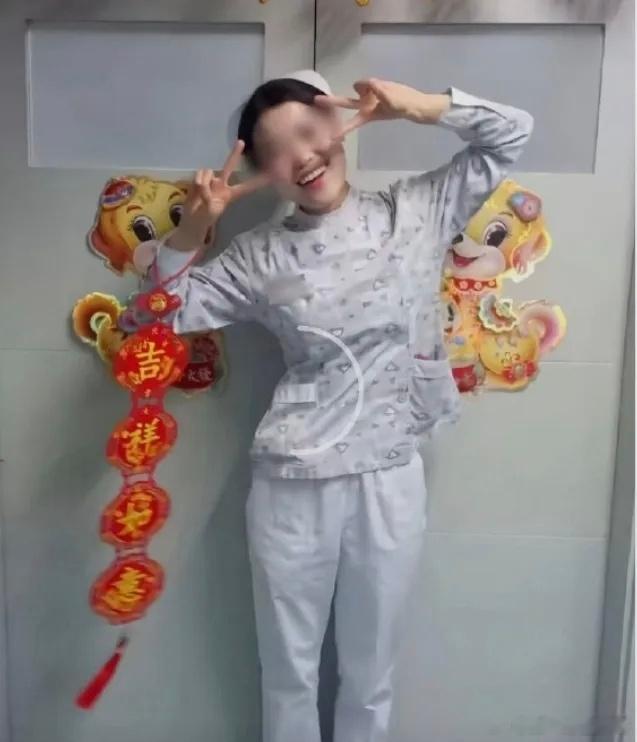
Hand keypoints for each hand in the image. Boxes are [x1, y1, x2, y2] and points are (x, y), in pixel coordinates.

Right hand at [171, 140, 269, 250]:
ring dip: (203, 182)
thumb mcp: (210, 210)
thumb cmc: (205, 218)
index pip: (245, 188)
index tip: (269, 176)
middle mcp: (222, 183)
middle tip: (241, 142)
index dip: (256, 183)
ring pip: (207, 172)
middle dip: (235, 154)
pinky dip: (196, 183)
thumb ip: (207, 196)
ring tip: (200, 195)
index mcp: (230, 194)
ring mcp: (210, 180)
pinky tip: (195, 191)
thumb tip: (202, 183)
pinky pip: (198, 175)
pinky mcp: (199, 178)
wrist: (192, 219)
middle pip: (229, 166)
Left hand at [315, 78, 450, 138]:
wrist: (413, 103)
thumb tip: (363, 83)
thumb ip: (377, 90)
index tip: (330, 138)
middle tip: (316, 100)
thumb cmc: (403, 106)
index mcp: (368, 115)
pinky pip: (367, 82)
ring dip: (365, 86)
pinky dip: (371, 83)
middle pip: (345, 102)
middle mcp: (365, 106)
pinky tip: (382, 85)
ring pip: (358, 87)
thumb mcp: (392, 100)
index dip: (342, 129)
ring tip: (380, 88)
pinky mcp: (373, 89)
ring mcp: (368, 97)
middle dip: (332, 102)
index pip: (352, 122)